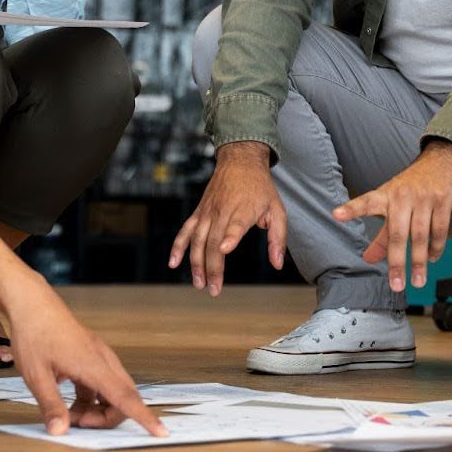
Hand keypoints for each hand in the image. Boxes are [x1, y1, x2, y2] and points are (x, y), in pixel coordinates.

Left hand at [0, 273, 165, 437]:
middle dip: (107, 418)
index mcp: (94, 365)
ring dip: (97, 409)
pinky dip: (91, 399)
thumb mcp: (36, 376)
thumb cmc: (34, 334)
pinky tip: (69, 402)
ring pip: (113, 391)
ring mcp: (99, 356)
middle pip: (123, 397)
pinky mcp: (92, 355)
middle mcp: (103, 359)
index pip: (125, 398)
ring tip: (68, 414)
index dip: (144, 417)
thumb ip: (51, 405)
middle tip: (77, 425)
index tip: (161, 432)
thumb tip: (60, 432)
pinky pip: (102, 383)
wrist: (33, 304)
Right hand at [168, 142, 286, 295]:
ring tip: (199, 284)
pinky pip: (186, 230)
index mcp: (244, 210)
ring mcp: (208, 212)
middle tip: (214, 290)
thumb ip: (278, 238)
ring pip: (198, 240)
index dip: (230, 237)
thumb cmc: (261, 188)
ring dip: (196, 263)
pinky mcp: (199, 211)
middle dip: (212, 267)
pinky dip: (178, 246)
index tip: (224, 249)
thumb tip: (277, 264)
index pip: (236, 225)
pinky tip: (173, 262)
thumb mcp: (277, 210)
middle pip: (213, 241)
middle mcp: (223, 211)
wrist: (240, 161)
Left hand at [334, 141, 451, 291]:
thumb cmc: (414, 185)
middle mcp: (402, 195)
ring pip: (420, 235)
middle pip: (397, 233)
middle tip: (396, 284)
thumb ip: (382, 234)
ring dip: (419, 261)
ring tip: (418, 281)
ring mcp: (424, 197)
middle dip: (396, 262)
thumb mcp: (394, 203)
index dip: (351, 209)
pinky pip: (439, 230)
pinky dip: (436, 248)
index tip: (336, 215)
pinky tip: (432, 259)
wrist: (444, 160)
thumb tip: (368, 259)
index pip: (366, 203)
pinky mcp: (443, 200)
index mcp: (386, 195)